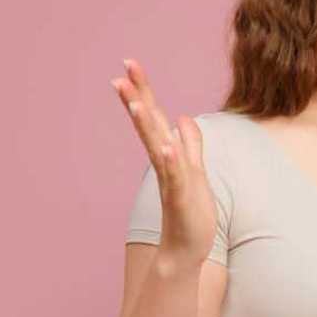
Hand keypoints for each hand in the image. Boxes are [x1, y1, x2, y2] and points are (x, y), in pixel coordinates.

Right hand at [110, 58, 218, 268]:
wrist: (185, 250)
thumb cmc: (190, 213)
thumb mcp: (195, 171)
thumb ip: (190, 145)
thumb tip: (183, 119)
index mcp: (168, 156)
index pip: (153, 118)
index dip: (143, 92)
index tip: (129, 65)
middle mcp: (164, 165)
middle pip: (148, 127)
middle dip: (136, 100)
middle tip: (121, 74)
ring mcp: (171, 181)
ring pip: (157, 148)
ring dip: (146, 126)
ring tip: (136, 104)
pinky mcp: (180, 199)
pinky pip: (174, 176)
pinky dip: (170, 161)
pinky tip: (165, 146)